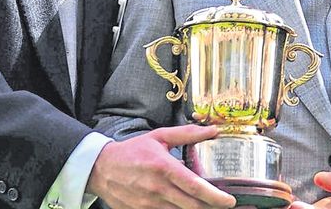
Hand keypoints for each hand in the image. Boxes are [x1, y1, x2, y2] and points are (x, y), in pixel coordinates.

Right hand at [87, 125, 235, 208]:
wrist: (101, 169)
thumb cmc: (133, 151)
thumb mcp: (159, 137)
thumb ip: (188, 134)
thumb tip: (213, 130)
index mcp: (163, 167)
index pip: (194, 186)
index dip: (214, 196)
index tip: (229, 201)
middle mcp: (157, 188)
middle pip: (191, 205)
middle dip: (210, 207)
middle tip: (226, 205)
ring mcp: (148, 204)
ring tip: (208, 205)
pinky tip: (187, 207)